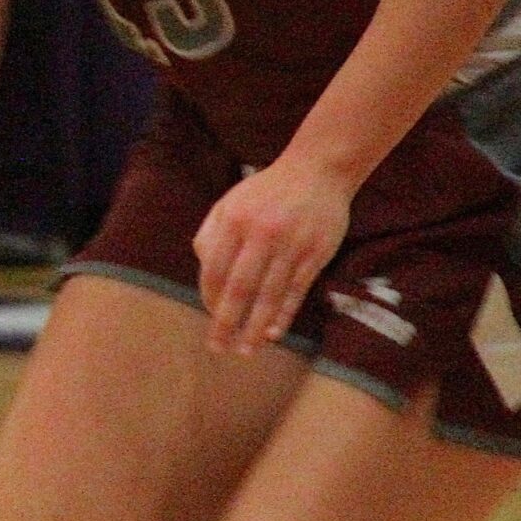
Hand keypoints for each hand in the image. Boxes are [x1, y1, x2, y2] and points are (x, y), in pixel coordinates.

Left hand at [192, 157, 353, 355]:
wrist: (317, 171)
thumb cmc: (266, 191)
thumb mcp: (230, 203)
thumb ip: (212, 234)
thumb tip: (204, 271)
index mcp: (233, 220)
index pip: (214, 268)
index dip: (209, 296)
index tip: (209, 316)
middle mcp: (260, 234)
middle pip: (239, 287)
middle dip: (227, 321)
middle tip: (219, 348)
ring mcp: (291, 245)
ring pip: (269, 295)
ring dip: (256, 326)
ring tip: (246, 349)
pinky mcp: (316, 254)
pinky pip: (296, 291)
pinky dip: (284, 314)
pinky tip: (273, 333)